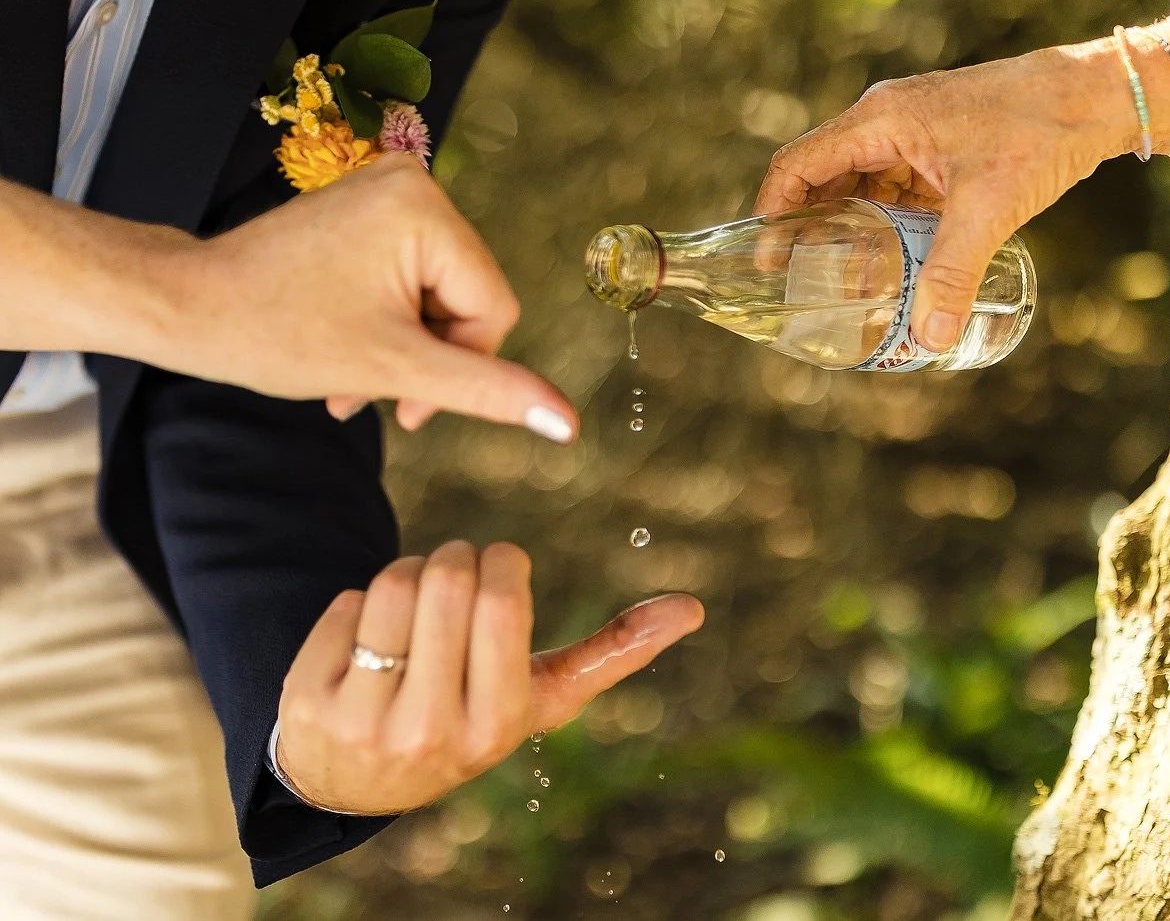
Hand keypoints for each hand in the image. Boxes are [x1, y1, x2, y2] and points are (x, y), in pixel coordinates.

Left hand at [150, 154, 576, 437]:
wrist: (183, 308)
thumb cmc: (276, 334)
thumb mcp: (397, 369)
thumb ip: (490, 392)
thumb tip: (568, 423)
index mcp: (427, 208)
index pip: (494, 309)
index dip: (459, 366)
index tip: (402, 402)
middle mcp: (413, 182)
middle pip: (467, 301)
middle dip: (425, 358)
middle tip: (370, 393)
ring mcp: (385, 192)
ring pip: (436, 297)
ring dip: (403, 350)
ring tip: (351, 381)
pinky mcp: (363, 210)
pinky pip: (407, 278)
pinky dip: (386, 323)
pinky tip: (348, 354)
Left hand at [274, 541, 704, 814]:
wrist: (361, 778)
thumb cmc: (470, 717)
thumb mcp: (541, 696)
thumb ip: (613, 652)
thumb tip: (692, 609)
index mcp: (500, 721)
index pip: (500, 598)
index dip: (499, 562)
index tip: (498, 569)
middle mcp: (432, 729)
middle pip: (447, 578)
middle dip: (454, 557)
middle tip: (454, 573)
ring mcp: (366, 720)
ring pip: (393, 582)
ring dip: (407, 573)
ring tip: (414, 603)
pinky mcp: (311, 703)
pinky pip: (344, 603)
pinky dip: (359, 603)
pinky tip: (367, 638)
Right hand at [754, 44, 1141, 351]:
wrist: (1098, 95)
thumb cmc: (1039, 130)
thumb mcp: (988, 208)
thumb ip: (953, 274)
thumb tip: (930, 337)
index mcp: (880, 119)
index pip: (799, 165)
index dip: (773, 213)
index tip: (767, 261)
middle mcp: (887, 121)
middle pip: (825, 178)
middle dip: (811, 230)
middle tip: (802, 282)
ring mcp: (914, 134)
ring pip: (862, 186)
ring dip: (851, 230)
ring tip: (844, 280)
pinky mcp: (941, 148)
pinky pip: (897, 189)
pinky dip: (888, 224)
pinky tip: (895, 260)